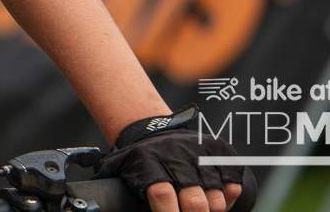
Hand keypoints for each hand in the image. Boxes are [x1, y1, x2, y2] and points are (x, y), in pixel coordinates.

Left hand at [94, 106, 255, 211]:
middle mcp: (175, 155)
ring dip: (212, 209)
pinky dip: (229, 196)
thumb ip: (112, 188)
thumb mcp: (118, 169)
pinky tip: (216, 196)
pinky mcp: (220, 149)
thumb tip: (96, 203)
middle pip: (194, 200)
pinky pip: (233, 183)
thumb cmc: (137, 160)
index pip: (161, 194)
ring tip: (200, 207)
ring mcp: (199, 151)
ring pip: (216, 196)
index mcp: (147, 162)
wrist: (154, 127)